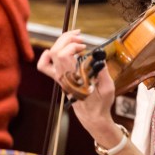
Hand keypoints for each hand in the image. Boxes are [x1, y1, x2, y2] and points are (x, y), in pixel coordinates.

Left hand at [36, 30, 117, 144]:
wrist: (92, 118)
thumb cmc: (100, 104)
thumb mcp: (108, 88)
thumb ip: (103, 71)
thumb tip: (99, 57)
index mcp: (74, 80)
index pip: (63, 56)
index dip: (72, 45)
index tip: (85, 47)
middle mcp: (64, 78)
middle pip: (55, 52)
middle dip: (66, 39)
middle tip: (79, 37)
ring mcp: (59, 79)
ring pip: (49, 57)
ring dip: (60, 43)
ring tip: (73, 40)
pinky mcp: (59, 79)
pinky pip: (46, 65)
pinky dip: (51, 53)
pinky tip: (61, 49)